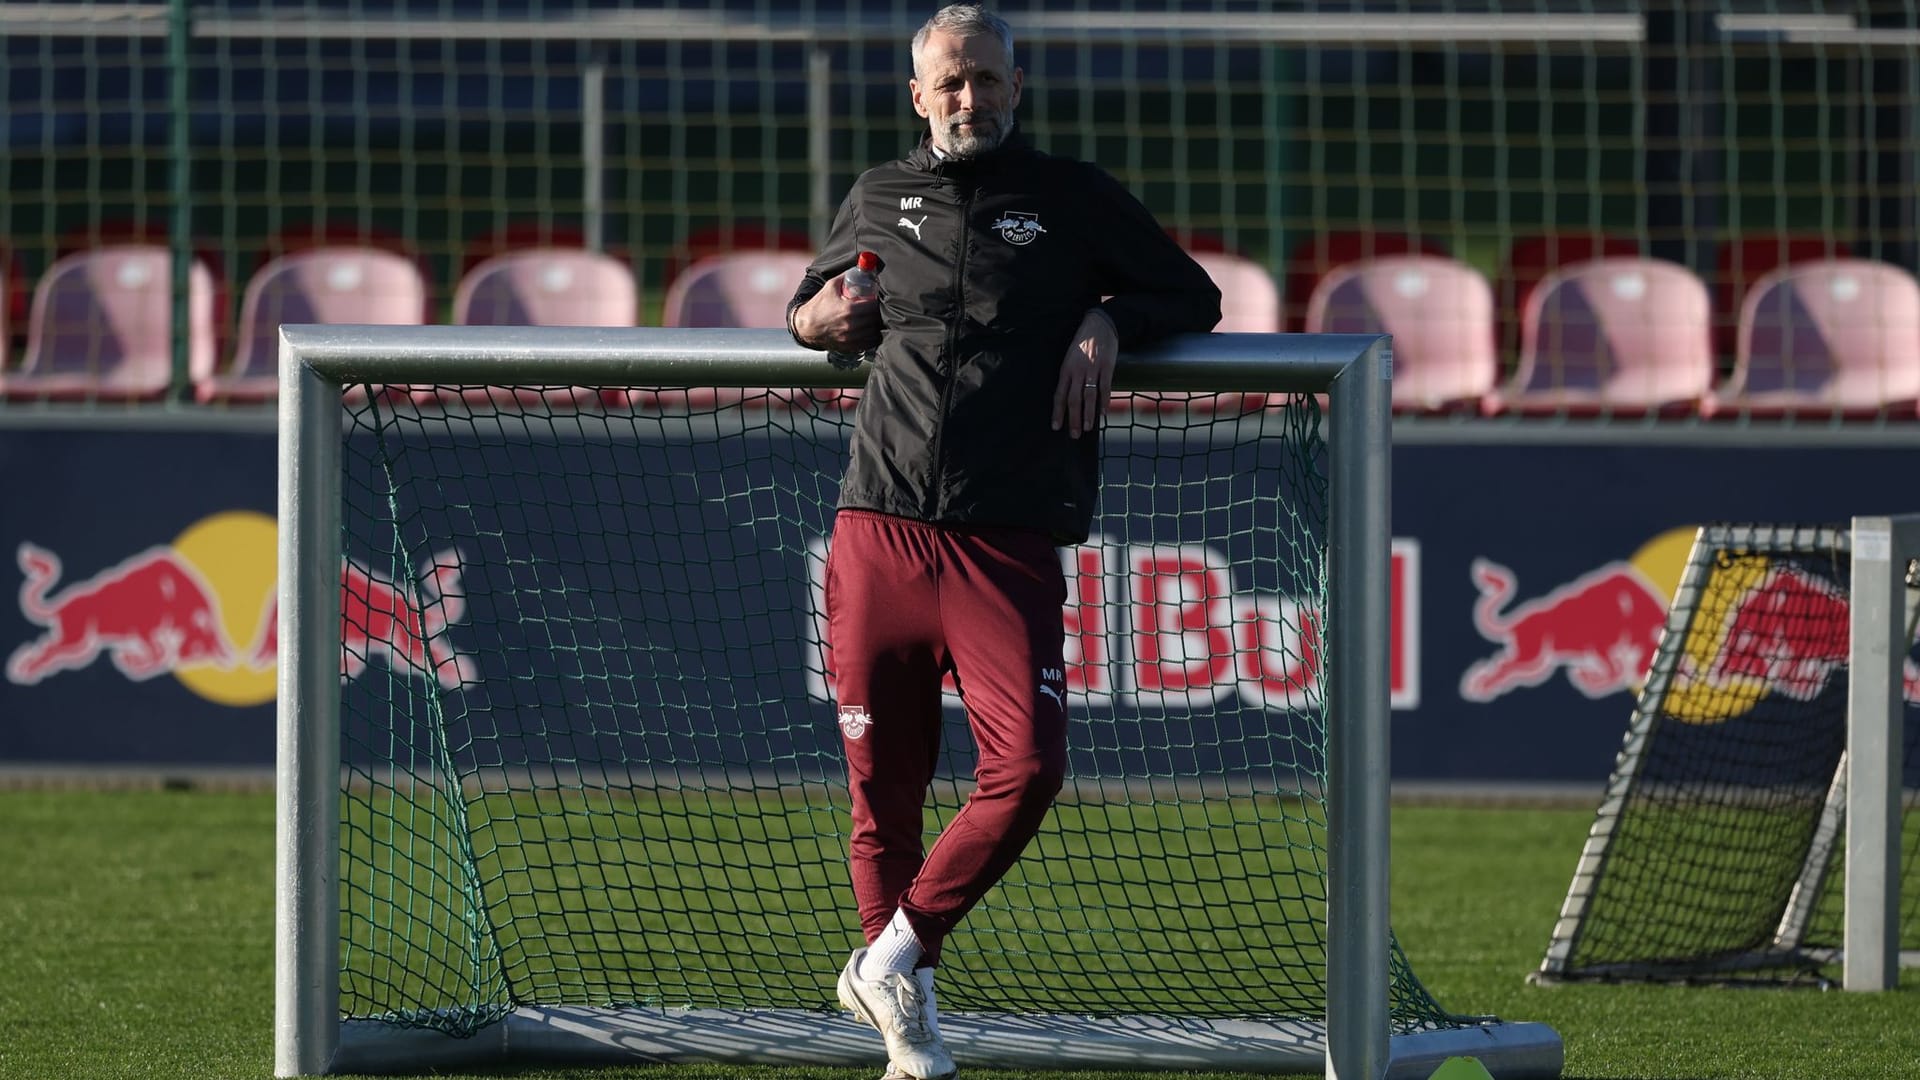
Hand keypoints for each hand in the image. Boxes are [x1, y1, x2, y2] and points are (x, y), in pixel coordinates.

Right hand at [793, 270, 881, 352]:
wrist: (807, 327)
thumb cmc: (819, 305)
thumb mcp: (831, 286)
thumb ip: (846, 276)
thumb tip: (861, 266)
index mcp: (849, 309)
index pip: (874, 305)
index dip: (879, 301)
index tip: (879, 298)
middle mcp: (852, 324)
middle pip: (877, 318)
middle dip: (879, 312)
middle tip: (879, 307)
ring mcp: (852, 337)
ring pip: (875, 331)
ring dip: (877, 324)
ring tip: (875, 318)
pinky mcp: (851, 346)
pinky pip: (870, 342)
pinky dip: (873, 336)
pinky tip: (870, 329)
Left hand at [1052, 309, 1116, 437]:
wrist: (1099, 324)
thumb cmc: (1083, 343)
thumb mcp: (1070, 358)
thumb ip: (1070, 376)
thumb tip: (1068, 397)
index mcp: (1066, 369)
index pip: (1059, 394)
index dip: (1057, 411)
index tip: (1056, 426)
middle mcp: (1077, 371)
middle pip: (1073, 399)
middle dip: (1072, 418)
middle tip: (1073, 434)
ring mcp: (1092, 369)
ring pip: (1089, 396)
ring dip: (1088, 414)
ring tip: (1086, 428)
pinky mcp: (1107, 366)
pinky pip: (1104, 387)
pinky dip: (1104, 401)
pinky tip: (1103, 413)